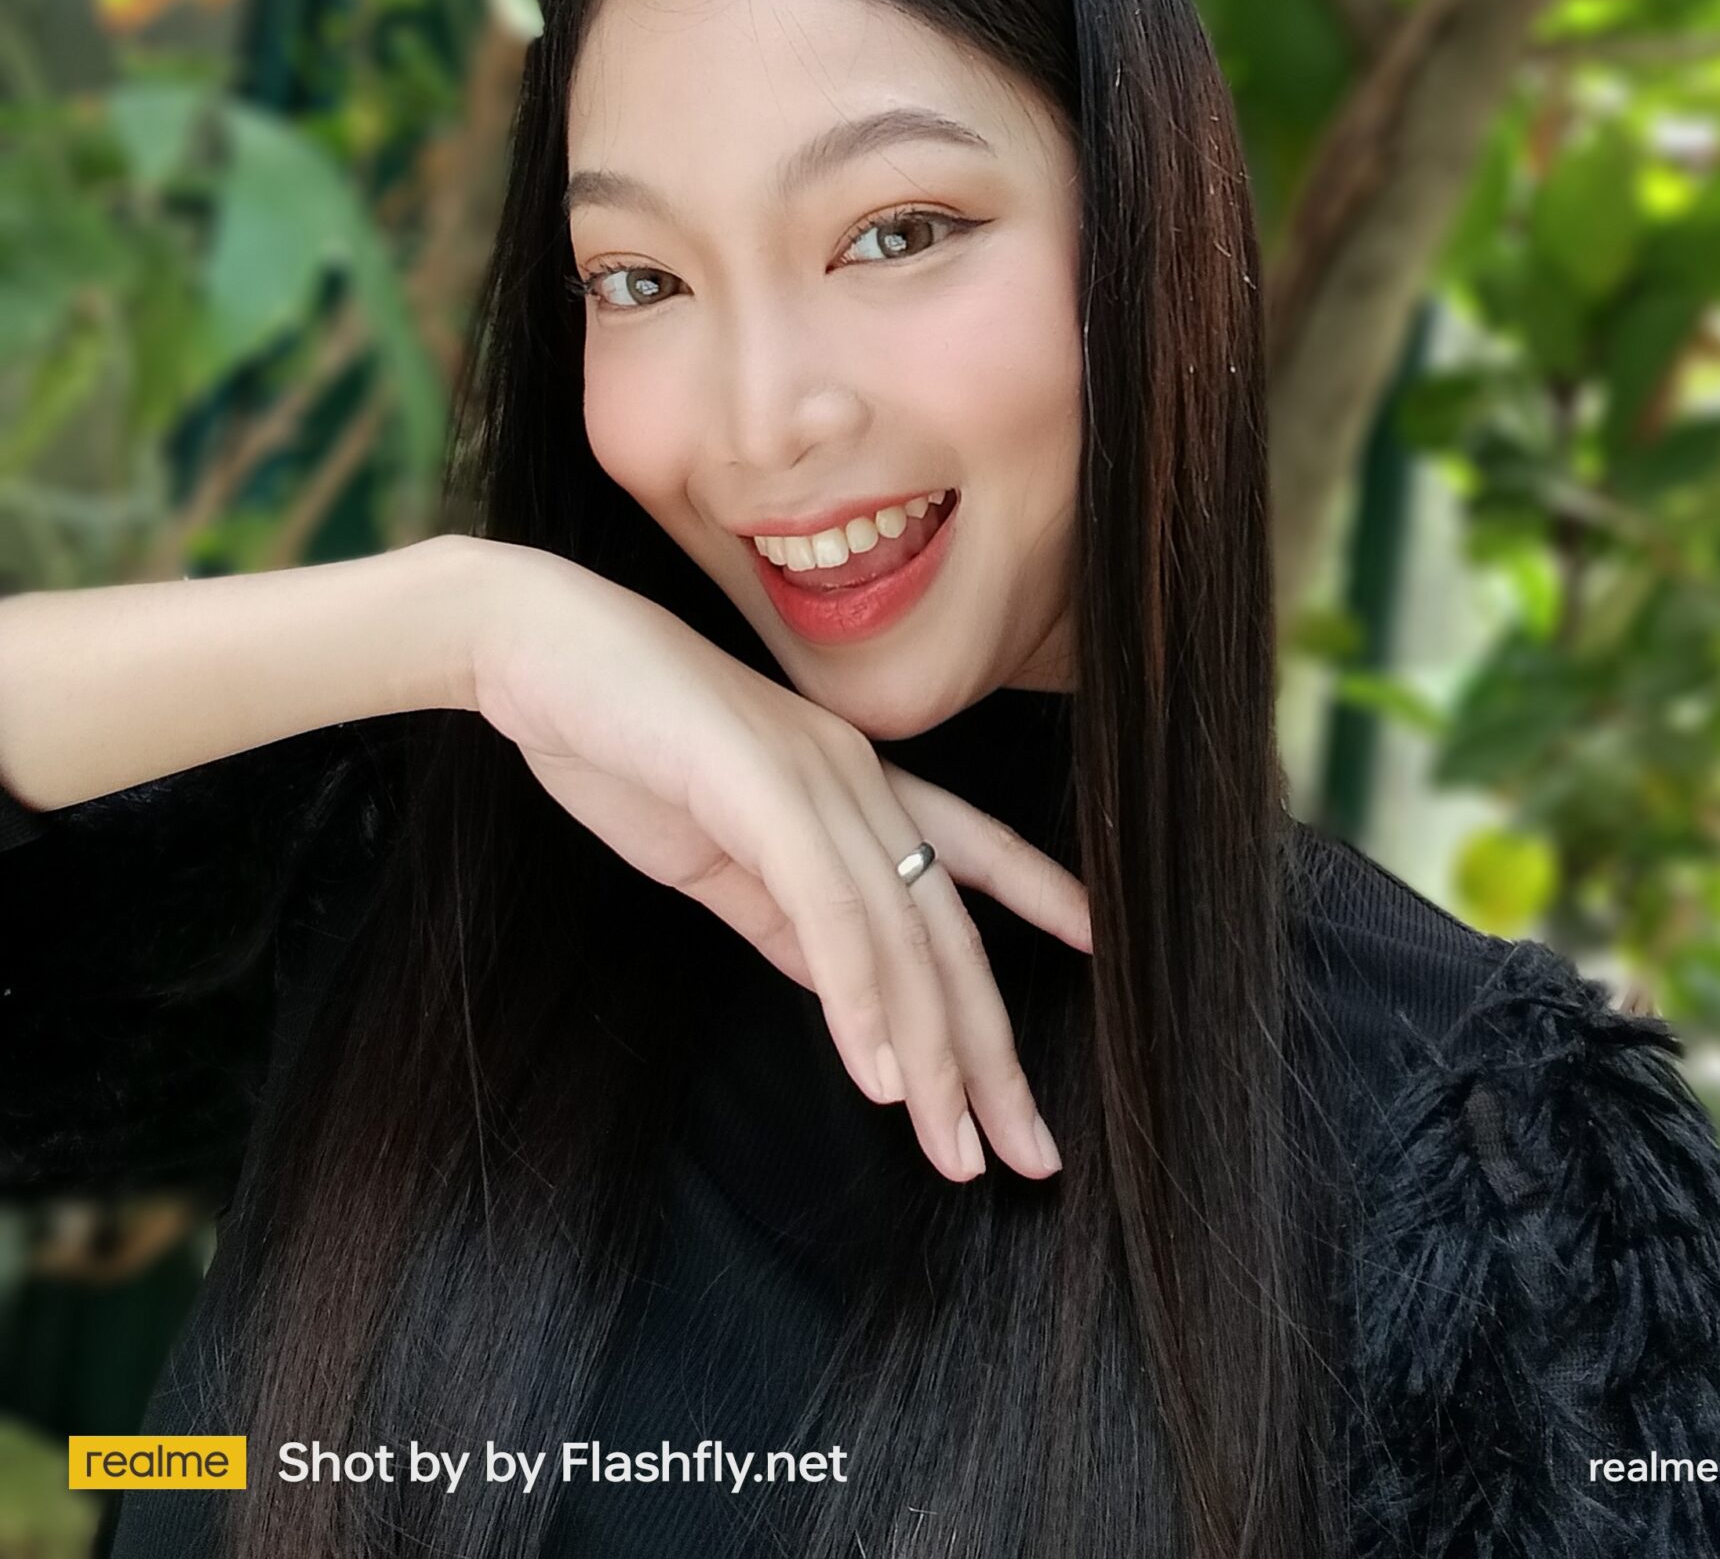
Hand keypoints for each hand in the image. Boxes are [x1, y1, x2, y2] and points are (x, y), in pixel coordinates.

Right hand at [470, 547, 1088, 1185]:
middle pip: (948, 929)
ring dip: (931, 1054)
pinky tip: (876, 1076)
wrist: (538, 648)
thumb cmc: (620, 737)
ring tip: (954, 1146)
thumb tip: (843, 993)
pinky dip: (859, 1001)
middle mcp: (855, 777)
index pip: (970, 847)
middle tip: (1027, 1153)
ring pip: (902, 934)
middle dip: (991, 1049)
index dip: (1039, 894)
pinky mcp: (761, 788)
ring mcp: (814, 778)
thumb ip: (783, 915)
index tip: (1099, 950)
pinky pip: (831, 910)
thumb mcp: (717, 849)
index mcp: (849, 782)